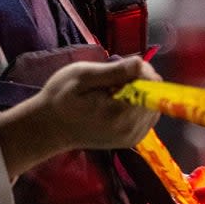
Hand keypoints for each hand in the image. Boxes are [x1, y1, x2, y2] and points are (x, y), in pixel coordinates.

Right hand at [0, 56, 159, 175]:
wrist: (49, 127)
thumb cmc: (61, 97)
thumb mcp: (83, 76)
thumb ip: (115, 71)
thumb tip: (142, 64)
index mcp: (121, 114)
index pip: (151, 84)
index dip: (138, 70)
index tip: (118, 68)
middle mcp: (132, 130)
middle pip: (154, 94)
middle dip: (139, 81)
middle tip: (112, 80)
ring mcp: (133, 137)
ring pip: (152, 104)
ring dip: (138, 93)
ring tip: (112, 91)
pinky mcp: (131, 139)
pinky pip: (147, 115)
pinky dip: (137, 104)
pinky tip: (117, 102)